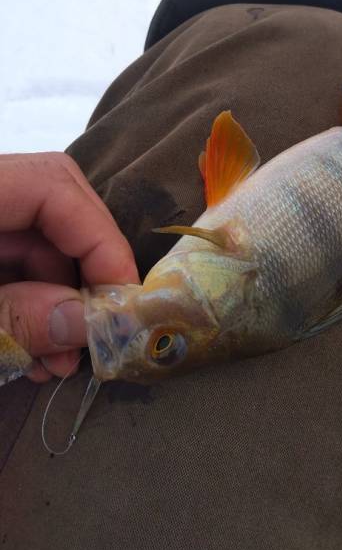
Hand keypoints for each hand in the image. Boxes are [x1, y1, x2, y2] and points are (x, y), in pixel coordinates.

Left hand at [0, 153, 138, 381]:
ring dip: (56, 301)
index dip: (97, 238)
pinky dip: (28, 303)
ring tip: (58, 364)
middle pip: (52, 210)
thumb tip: (88, 324)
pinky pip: (10, 260)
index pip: (51, 186)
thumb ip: (16, 319)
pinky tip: (33, 351)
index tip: (121, 299)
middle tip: (98, 333)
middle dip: (82, 275)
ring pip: (34, 241)